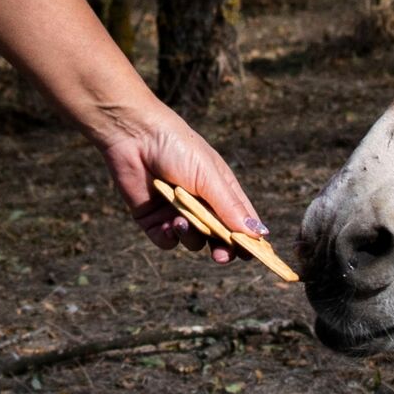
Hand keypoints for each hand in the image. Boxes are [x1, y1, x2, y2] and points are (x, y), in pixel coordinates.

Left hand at [95, 100, 267, 263]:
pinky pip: (166, 241)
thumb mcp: (209, 178)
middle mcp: (202, 204)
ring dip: (190, 236)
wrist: (135, 137)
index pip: (242, 220)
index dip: (250, 238)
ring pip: (193, 241)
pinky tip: (166, 225)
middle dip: (222, 248)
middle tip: (221, 256)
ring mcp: (177, 212)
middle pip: (219, 237)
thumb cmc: (179, 149)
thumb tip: (258, 233)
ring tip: (180, 221)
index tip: (256, 255)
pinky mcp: (153, 219)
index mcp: (222, 191)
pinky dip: (168, 237)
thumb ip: (230, 208)